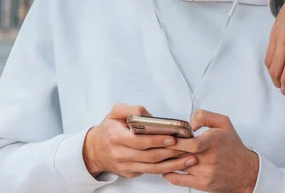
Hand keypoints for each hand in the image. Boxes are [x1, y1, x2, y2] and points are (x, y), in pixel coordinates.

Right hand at [83, 104, 197, 178]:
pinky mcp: (131, 173)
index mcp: (116, 138)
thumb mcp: (116, 112)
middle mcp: (121, 154)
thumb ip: (133, 110)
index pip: (140, 141)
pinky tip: (179, 163)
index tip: (173, 138)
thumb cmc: (108, 129)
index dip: (157, 141)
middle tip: (188, 147)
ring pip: (153, 168)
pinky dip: (167, 168)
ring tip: (190, 158)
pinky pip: (151, 172)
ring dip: (174, 164)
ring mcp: (126, 167)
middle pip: (150, 156)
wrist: (94, 150)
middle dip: (171, 153)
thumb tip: (151, 116)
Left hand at [163, 110, 258, 192]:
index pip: (192, 144)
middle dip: (167, 148)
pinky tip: (165, 167)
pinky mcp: (201, 184)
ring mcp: (205, 173)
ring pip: (178, 166)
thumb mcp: (224, 123)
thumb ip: (205, 116)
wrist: (246, 172)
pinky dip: (169, 174)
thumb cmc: (233, 146)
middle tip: (156, 143)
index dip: (177, 141)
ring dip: (166, 159)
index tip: (168, 136)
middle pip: (181, 154)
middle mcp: (209, 158)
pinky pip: (179, 180)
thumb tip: (189, 123)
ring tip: (158, 153)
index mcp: (214, 141)